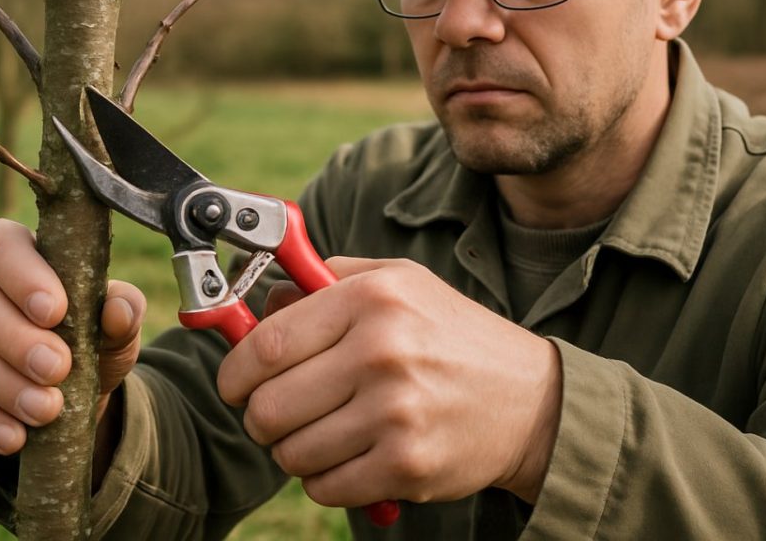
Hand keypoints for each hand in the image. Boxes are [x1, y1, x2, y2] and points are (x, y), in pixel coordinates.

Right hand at [0, 219, 145, 455]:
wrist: (65, 388)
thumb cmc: (89, 337)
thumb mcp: (115, 326)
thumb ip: (124, 311)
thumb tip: (119, 310)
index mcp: (9, 248)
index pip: (0, 244)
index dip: (22, 276)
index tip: (55, 312)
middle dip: (14, 338)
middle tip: (57, 370)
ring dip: (1, 383)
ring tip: (45, 410)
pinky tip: (14, 437)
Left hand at [218, 257, 561, 506]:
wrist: (532, 400)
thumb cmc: (455, 337)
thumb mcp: (401, 281)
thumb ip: (329, 279)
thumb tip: (261, 302)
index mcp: (373, 299)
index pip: (267, 343)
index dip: (235, 371)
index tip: (233, 383)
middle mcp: (381, 351)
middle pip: (268, 405)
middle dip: (259, 418)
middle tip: (275, 415)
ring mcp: (395, 412)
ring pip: (291, 452)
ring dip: (293, 451)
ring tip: (322, 434)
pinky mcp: (406, 465)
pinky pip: (325, 487)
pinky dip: (325, 480)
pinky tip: (350, 457)